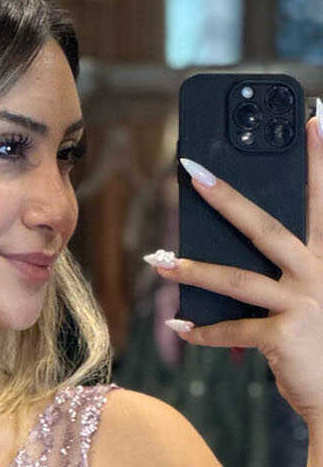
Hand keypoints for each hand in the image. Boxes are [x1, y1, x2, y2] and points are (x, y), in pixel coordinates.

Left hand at [144, 106, 322, 423]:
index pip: (321, 203)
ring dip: (194, 270)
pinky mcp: (283, 336)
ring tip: (159, 262)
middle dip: (228, 199)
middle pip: (266, 228)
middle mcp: (317, 274)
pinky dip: (204, 332)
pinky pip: (233, 329)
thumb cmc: (321, 347)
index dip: (319, 161)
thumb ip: (285, 277)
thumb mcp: (311, 302)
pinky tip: (180, 328)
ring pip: (238, 279)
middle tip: (195, 172)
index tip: (316, 119)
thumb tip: (230, 265)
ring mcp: (301, 303)